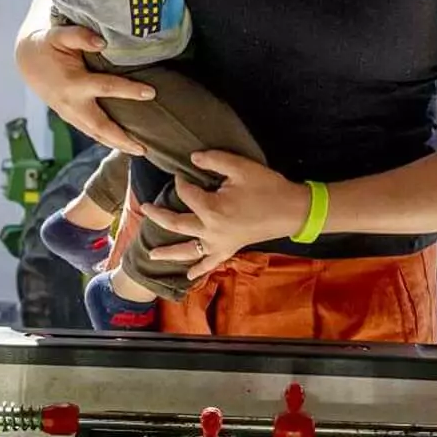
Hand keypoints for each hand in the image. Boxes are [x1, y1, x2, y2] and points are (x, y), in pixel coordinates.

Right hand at [15, 19, 153, 155]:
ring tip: (139, 151)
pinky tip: (123, 145)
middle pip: (100, 126)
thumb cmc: (48, 44)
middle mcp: (71, 104)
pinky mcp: (70, 118)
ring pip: (94, 134)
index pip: (106, 88)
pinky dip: (106, 140)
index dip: (129, 91)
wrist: (28, 60)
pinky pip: (90, 132)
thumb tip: (102, 42)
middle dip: (122, 139)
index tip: (151, 93)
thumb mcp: (59, 34)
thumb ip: (79, 36)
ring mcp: (69, 114)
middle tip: (144, 149)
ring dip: (116, 145)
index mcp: (72, 83)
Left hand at [151, 151, 311, 281]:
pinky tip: (188, 277)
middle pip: (176, 223)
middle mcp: (210, 230)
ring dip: (168, 252)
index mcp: (212, 208)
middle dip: (158, 215)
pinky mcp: (229, 250)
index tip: (181, 172)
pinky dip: (199, 270)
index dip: (181, 181)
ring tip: (150, 254)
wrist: (291, 210)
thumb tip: (192, 158)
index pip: (185, 193)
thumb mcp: (240, 167)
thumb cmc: (267, 187)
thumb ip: (214, 160)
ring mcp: (219, 243)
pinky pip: (210, 263)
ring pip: (187, 250)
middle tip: (145, 207)